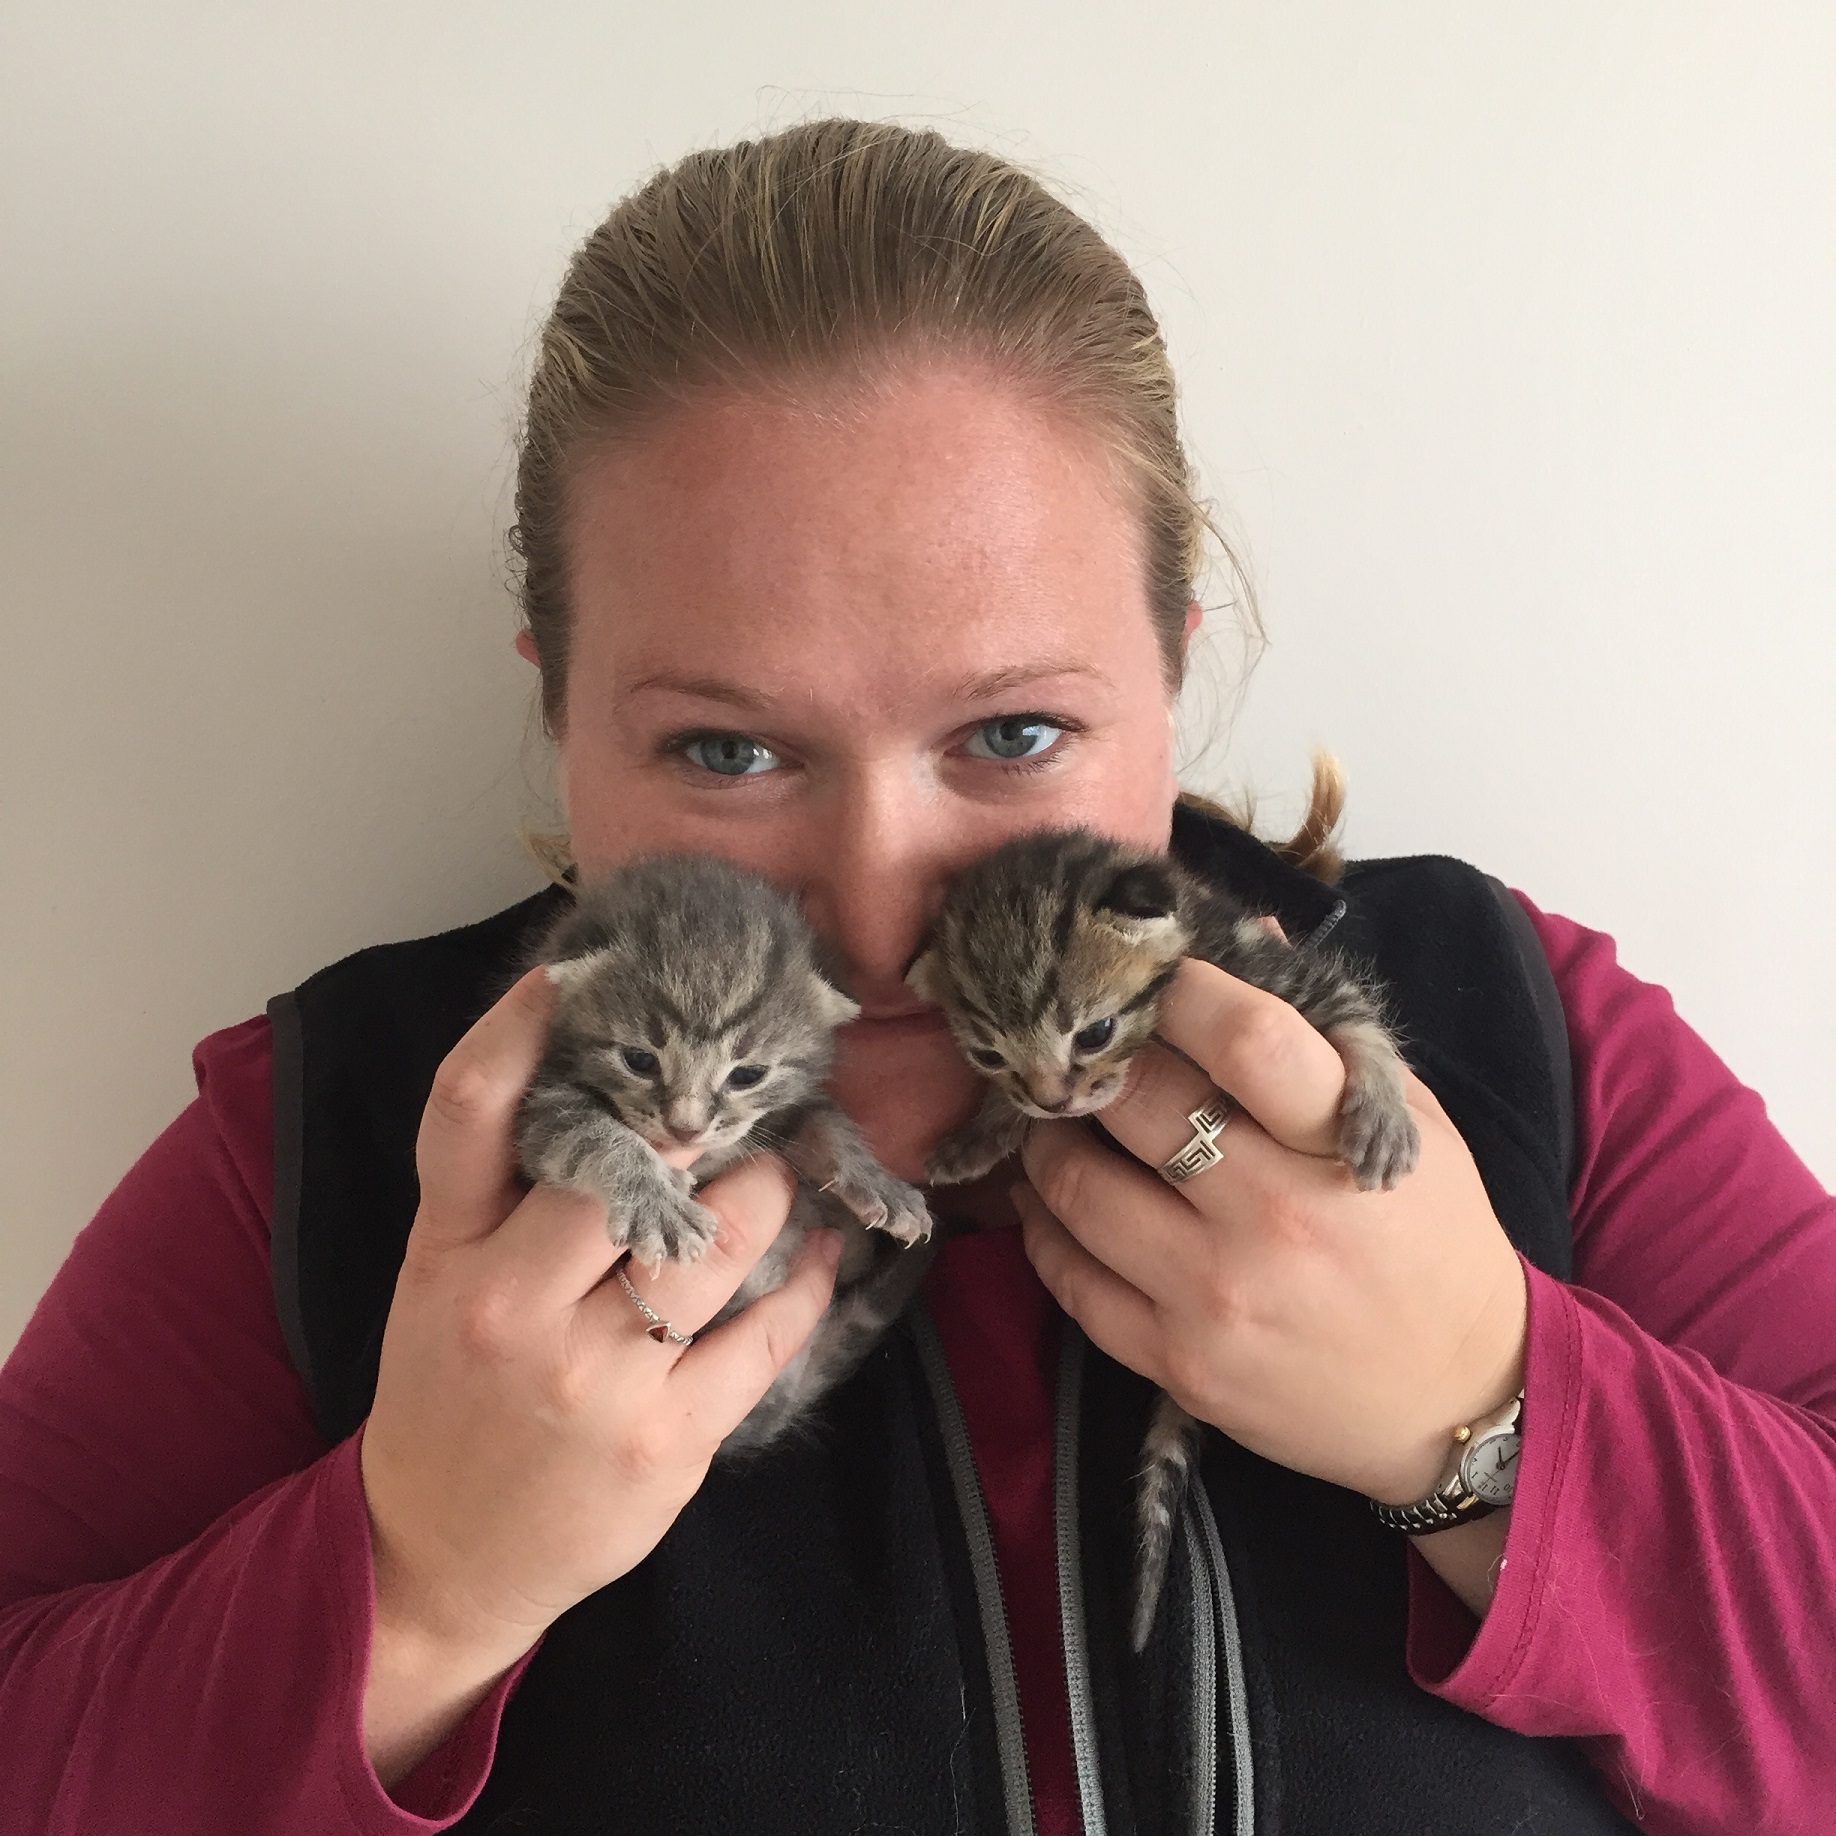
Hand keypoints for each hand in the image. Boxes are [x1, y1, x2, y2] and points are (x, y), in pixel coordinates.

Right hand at [359, 966, 842, 1670]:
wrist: (439, 1557)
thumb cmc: (450, 1396)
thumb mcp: (441, 1283)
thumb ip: (506, 1191)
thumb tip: (618, 1088)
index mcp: (449, 1255)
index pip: (468, 1114)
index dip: (515, 1029)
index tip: (575, 973)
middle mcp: (514, 1306)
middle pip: (634, 1165)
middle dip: (702, 1133)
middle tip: (729, 1125)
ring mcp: (595, 1377)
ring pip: (720, 1237)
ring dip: (767, 1196)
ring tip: (772, 1188)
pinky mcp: (670, 1438)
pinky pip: (769, 1331)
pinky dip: (808, 1282)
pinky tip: (818, 1257)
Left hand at [1014, 957, 1526, 1505]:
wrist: (1458, 1404)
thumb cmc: (1436, 1245)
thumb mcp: (1416, 1127)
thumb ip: (1328, 1040)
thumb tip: (1250, 932)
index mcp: (1342, 1143)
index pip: (1242, 1037)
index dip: (1182, 991)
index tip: (1156, 979)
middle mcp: (1272, 1217)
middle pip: (1135, 1099)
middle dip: (1100, 1059)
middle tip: (1088, 1048)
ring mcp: (1215, 1295)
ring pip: (1075, 1186)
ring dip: (1051, 1139)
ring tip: (1060, 1118)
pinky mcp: (1175, 1363)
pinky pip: (1069, 1278)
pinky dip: (1045, 1227)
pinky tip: (1054, 1199)